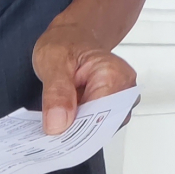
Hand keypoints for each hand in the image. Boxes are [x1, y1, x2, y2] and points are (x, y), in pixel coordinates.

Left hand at [32, 17, 136, 134]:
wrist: (73, 37)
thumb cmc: (66, 43)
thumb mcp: (52, 62)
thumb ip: (57, 93)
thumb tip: (58, 124)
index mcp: (113, 75)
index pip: (99, 117)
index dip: (76, 131)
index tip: (54, 136)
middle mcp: (124, 89)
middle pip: (102, 126)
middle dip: (75, 134)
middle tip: (50, 133)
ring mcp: (121, 100)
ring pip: (100, 130)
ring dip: (77, 132)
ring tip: (55, 125)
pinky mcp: (113, 108)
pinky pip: (97, 126)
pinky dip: (79, 128)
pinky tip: (63, 124)